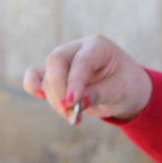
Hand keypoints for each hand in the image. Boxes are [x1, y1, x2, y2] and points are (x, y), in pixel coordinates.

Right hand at [22, 35, 152, 122]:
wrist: (127, 89)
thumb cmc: (127, 86)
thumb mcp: (120, 91)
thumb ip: (98, 94)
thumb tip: (74, 102)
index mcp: (98, 46)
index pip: (81, 61)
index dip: (75, 82)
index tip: (72, 103)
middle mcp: (78, 48)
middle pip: (56, 61)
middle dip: (59, 89)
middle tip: (69, 111)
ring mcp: (64, 59)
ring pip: (48, 76)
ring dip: (55, 99)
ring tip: (73, 116)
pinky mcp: (55, 73)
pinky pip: (35, 76)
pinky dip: (34, 86)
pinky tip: (40, 96)